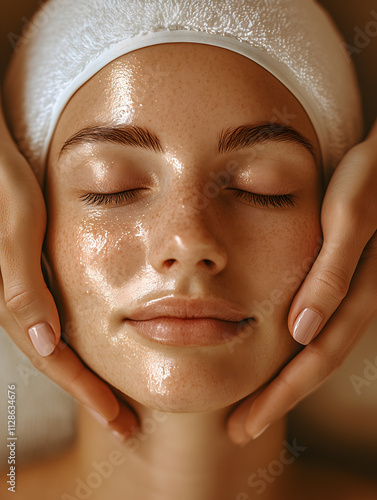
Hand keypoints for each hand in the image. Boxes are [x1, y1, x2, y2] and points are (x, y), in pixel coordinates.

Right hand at [0, 100, 137, 439]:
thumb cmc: (2, 181)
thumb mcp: (16, 227)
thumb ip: (24, 286)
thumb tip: (44, 347)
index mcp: (14, 297)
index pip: (54, 359)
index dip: (86, 391)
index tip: (118, 419)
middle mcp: (17, 301)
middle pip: (56, 360)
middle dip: (89, 393)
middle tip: (123, 421)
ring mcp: (23, 290)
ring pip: (56, 344)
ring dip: (85, 372)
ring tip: (115, 396)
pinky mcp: (30, 277)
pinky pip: (55, 319)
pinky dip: (78, 342)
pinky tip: (95, 348)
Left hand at [227, 128, 376, 444]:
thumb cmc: (370, 178)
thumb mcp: (350, 217)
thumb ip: (330, 273)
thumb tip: (301, 333)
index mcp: (358, 293)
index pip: (315, 360)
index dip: (281, 395)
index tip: (244, 423)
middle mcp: (356, 302)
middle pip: (314, 365)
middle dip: (277, 400)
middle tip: (239, 428)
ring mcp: (352, 295)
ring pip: (317, 351)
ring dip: (284, 380)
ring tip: (252, 403)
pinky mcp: (344, 283)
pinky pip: (320, 328)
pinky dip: (295, 351)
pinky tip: (276, 355)